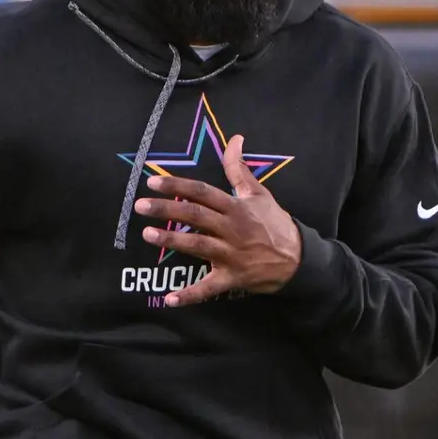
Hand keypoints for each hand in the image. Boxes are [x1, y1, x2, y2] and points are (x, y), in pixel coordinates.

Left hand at [133, 134, 302, 308]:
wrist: (297, 259)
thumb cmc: (274, 224)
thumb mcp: (258, 193)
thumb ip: (238, 169)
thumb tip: (234, 139)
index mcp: (235, 207)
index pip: (202, 192)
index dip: (177, 186)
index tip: (153, 182)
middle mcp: (231, 229)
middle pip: (195, 216)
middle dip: (166, 210)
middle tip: (140, 206)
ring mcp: (231, 254)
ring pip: (198, 246)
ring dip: (172, 241)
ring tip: (147, 234)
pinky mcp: (231, 277)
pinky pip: (208, 288)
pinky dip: (189, 295)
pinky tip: (169, 300)